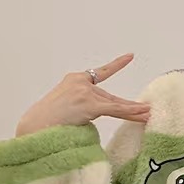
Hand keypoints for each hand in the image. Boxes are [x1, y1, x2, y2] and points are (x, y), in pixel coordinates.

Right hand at [15, 53, 149, 136]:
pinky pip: (114, 110)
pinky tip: (142, 113)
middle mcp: (80, 82)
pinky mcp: (89, 104)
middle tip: (145, 110)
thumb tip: (93, 116)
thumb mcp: (66, 108)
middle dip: (127, 106)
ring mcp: (84, 92)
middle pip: (110, 97)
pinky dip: (129, 112)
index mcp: (73, 80)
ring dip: (132, 112)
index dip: (116, 66)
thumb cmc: (46, 122)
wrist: (35, 127)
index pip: (100, 73)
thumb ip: (82, 106)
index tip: (129, 57)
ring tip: (148, 115)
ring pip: (114, 104)